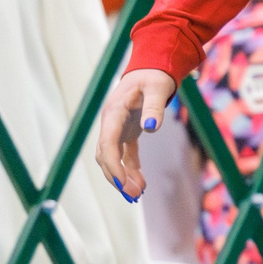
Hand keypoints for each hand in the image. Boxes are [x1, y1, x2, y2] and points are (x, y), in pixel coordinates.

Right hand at [93, 69, 177, 201]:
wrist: (151, 68)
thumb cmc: (154, 76)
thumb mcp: (157, 87)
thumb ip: (154, 106)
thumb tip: (152, 128)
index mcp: (113, 113)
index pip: (107, 144)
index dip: (113, 165)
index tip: (124, 183)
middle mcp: (110, 123)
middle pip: (105, 155)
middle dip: (117, 177)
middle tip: (134, 195)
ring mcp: (117, 128)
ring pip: (113, 158)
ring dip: (123, 176)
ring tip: (138, 193)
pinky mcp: (127, 132)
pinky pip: (125, 154)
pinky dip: (131, 169)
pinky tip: (142, 183)